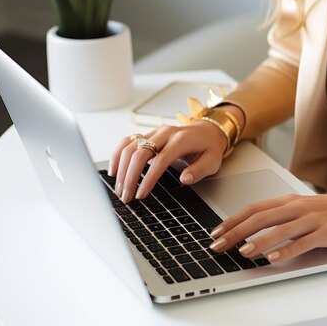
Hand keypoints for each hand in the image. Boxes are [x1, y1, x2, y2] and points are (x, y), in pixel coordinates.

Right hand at [109, 120, 226, 202]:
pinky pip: (128, 141)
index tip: (140, 194)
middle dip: (129, 176)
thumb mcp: (212, 161)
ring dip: (121, 168)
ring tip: (119, 188)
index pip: (160, 160)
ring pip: (130, 146)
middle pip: (140, 153)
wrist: (208, 131)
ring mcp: (155, 132)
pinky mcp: (148, 134)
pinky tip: (114, 170)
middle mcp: (165, 133)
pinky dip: (117, 155)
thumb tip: (185, 179)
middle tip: (125, 196)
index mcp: (181, 140)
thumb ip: (199, 171)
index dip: (148, 179)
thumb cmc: (209, 148)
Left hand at [209, 194, 326, 262]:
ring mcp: (312, 219)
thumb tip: (253, 230)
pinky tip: (274, 258)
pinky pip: (303, 242)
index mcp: (289, 201)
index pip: (254, 208)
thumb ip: (280, 217)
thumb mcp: (301, 209)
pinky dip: (287, 250)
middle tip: (219, 245)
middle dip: (236, 232)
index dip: (233, 220)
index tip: (216, 232)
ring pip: (280, 229)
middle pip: (261, 218)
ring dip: (259, 241)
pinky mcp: (325, 232)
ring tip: (242, 252)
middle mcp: (297, 207)